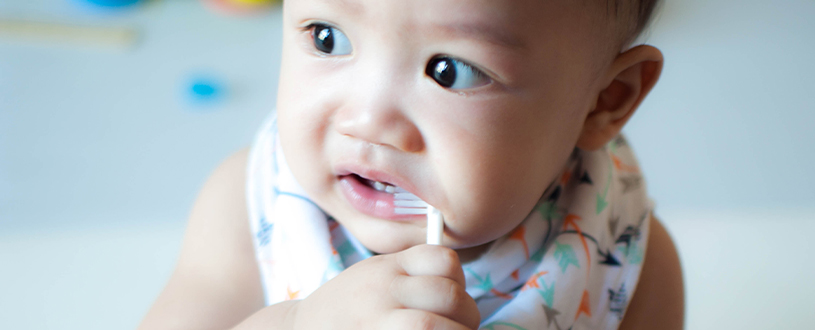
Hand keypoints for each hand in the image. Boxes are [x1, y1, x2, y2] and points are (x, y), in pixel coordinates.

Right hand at [289, 244, 480, 329]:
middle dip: (467, 316)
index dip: (458, 279)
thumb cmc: (345, 310)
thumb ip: (408, 274)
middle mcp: (382, 290)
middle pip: (449, 296)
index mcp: (387, 268)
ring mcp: (376, 321)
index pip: (443, 260)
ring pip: (435, 326)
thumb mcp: (371, 278)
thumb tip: (457, 287)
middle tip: (461, 328)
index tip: (452, 298)